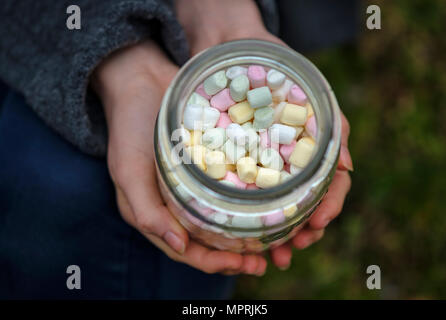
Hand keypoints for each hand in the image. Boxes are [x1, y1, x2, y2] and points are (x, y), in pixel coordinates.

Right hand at [92, 40, 265, 275]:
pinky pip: (232, 184)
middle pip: (210, 238)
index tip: (240, 264)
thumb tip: (180, 246)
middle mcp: (178, 202)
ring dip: (248, 231)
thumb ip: (146, 211)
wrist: (141, 81)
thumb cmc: (128, 128)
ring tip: (275, 238)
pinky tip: (271, 201)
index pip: (186, 249)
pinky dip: (250, 198)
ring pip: (224, 216)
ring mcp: (196, 183)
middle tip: (265, 259)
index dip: (213, 262)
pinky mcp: (212, 162)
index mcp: (155, 212)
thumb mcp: (128, 171)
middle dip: (236, 254)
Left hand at [176, 0, 352, 269]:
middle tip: (291, 250)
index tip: (316, 224)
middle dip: (302, 232)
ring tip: (271, 256)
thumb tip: (348, 168)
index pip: (332, 187)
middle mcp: (292, 162)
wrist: (235, 48)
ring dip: (279, 236)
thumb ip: (333, 128)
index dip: (328, 209)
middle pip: (306, 205)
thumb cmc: (278, 69)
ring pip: (279, 209)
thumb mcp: (313, 94)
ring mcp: (266, 165)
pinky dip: (252, 221)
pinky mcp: (239, 164)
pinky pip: (248, 198)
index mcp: (314, 150)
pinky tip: (248, 238)